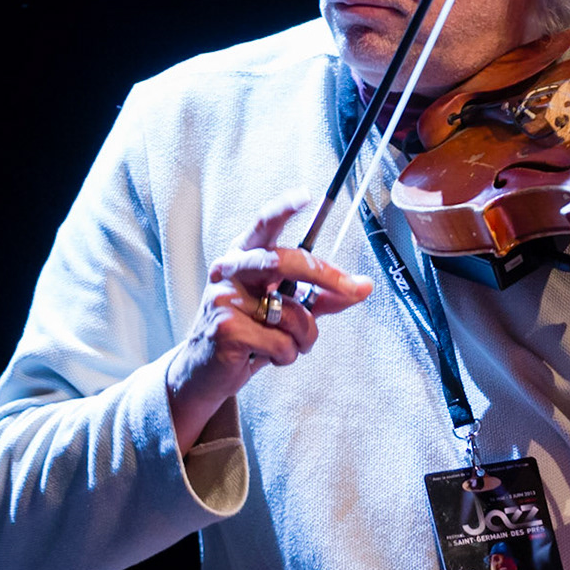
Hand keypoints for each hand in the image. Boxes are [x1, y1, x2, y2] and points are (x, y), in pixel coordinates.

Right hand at [166, 191, 373, 452]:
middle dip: (325, 277)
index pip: (263, 225)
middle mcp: (230, 271)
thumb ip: (323, 296)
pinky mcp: (225, 329)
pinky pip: (281, 343)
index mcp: (244, 257)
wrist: (205, 373)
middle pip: (286, 261)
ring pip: (292, 313)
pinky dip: (285, 356)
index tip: (305, 196)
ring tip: (283, 345)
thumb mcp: (287, 310)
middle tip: (351, 289)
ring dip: (303, 338)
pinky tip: (263, 356)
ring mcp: (224, 299)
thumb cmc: (248, 335)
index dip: (283, 209)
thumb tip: (363, 286)